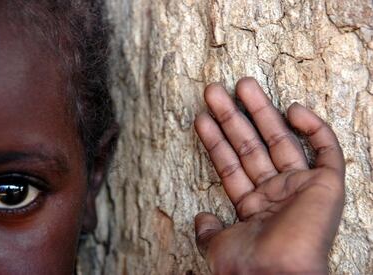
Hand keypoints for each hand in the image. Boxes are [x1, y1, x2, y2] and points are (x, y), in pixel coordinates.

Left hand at [194, 78, 344, 274]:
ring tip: (240, 84)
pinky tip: (291, 108)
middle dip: (232, 117)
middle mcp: (276, 193)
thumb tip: (201, 219)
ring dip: (260, 111)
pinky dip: (313, 128)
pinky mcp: (327, 185)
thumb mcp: (217, 245)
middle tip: (214, 91)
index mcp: (253, 206)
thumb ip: (209, 230)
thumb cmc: (247, 266)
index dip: (215, 141)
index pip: (231, 165)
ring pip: (280, 139)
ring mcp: (301, 187)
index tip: (201, 117)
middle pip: (251, 146)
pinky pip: (327, 150)